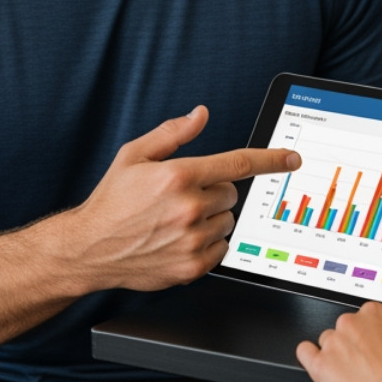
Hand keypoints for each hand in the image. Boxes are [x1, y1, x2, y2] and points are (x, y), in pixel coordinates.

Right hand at [68, 106, 301, 291]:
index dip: (271, 160)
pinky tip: (179, 238)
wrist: (89, 248)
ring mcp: (191, 240)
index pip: (238, 164)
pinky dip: (208, 243)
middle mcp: (188, 208)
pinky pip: (221, 248)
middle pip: (231, 194)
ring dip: (211, 218)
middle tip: (183, 196)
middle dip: (214, 191)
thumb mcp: (134, 155)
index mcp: (178, 176)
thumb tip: (200, 115)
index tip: (292, 159)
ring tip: (176, 220)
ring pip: (228, 222)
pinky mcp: (191, 266)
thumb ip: (172, 133)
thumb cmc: (111, 201)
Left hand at [298, 299, 381, 381]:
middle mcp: (350, 322)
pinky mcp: (320, 364)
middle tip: (368, 364)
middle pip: (345, 328)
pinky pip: (305, 352)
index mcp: (373, 312)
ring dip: (336, 354)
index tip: (377, 348)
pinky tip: (322, 366)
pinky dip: (310, 357)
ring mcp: (333, 342)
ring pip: (327, 342)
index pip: (365, 317)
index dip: (372, 335)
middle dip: (354, 344)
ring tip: (353, 374)